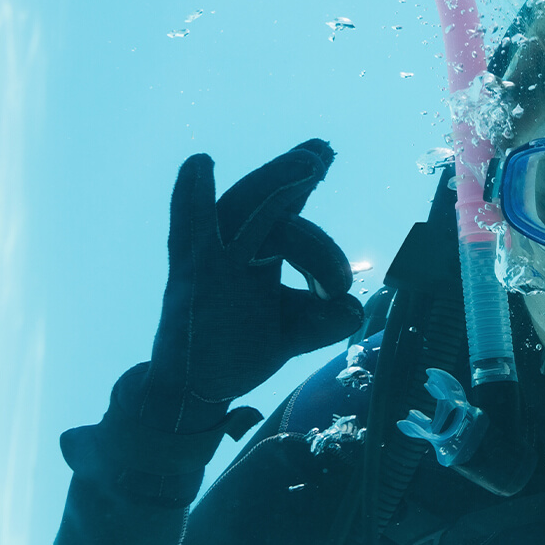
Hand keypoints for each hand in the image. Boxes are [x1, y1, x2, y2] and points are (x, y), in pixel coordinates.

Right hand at [138, 139, 363, 433]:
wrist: (193, 390)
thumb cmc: (242, 349)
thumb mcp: (299, 331)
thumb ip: (329, 317)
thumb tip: (354, 307)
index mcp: (257, 253)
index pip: (283, 210)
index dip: (300, 180)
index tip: (324, 153)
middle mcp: (232, 249)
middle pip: (260, 202)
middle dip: (289, 175)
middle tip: (321, 154)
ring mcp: (209, 262)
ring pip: (241, 214)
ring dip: (271, 187)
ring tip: (306, 167)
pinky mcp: (193, 283)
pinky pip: (191, 236)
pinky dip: (191, 200)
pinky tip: (199, 166)